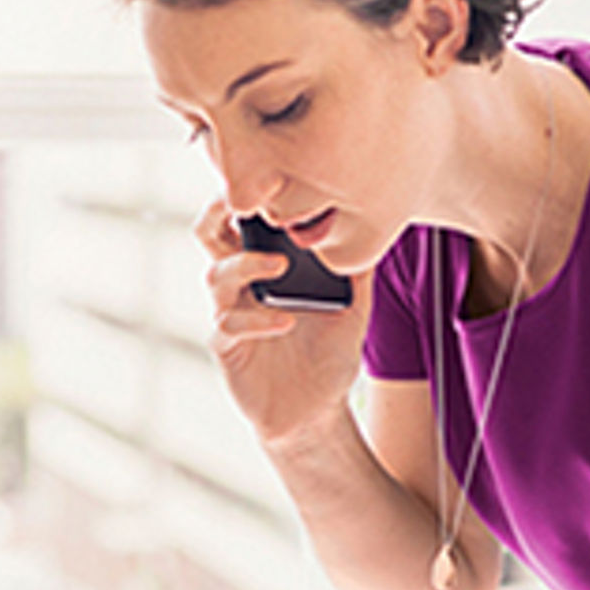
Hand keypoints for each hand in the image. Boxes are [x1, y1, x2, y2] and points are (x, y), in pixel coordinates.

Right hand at [194, 199, 372, 445]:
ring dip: (245, 263)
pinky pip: (227, 326)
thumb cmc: (328, 356)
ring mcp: (231, 315)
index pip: (245, 218)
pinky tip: (285, 321)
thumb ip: (360, 267)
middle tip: (245, 202)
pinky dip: (256, 319)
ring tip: (279, 264)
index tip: (272, 177)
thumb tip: (379, 221)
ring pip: (215, 276)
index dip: (250, 195)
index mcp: (267, 266)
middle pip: (209, 234)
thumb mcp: (355, 305)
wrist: (318, 413)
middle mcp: (242, 285)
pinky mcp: (228, 349)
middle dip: (219, 212)